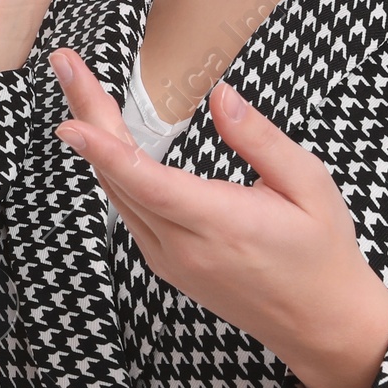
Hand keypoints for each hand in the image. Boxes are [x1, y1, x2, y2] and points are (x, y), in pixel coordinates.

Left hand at [47, 47, 387, 387]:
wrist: (322, 323)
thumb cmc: (323, 251)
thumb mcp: (309, 185)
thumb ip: (261, 140)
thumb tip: (221, 96)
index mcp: (220, 224)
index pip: (147, 182)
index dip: (103, 151)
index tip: (69, 124)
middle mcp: (183, 246)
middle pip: (119, 177)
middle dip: (87, 117)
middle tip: (65, 65)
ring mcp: (169, 259)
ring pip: (117, 194)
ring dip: (95, 140)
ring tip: (81, 90)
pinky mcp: (167, 264)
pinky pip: (129, 210)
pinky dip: (112, 169)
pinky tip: (105, 139)